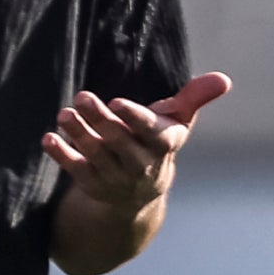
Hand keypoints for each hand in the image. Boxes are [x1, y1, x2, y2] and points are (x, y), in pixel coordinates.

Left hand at [45, 72, 230, 212]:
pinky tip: (49, 139)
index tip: (117, 103)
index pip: (151, 132)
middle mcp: (142, 165)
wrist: (140, 195)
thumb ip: (195, 98)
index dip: (135, 118)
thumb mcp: (178, 122)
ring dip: (80, 135)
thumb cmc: (157, 143)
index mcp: (163, 145)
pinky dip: (63, 155)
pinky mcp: (94, 185)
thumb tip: (224, 79)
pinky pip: (77, 171)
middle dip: (101, 120)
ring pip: (97, 156)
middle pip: (119, 142)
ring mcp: (117, 178)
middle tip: (82, 97)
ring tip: (64, 115)